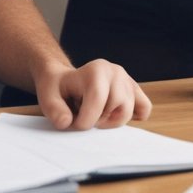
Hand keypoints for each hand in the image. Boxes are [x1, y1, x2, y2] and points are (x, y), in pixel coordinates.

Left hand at [33, 58, 151, 129]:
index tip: (74, 123)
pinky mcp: (134, 90)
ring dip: (111, 121)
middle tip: (84, 115)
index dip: (86, 119)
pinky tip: (113, 113)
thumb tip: (66, 122)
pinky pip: (144, 107)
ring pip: (128, 112)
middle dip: (99, 121)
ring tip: (96, 113)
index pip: (99, 100)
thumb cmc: (58, 89)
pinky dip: (133, 116)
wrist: (65, 81)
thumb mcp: (48, 96)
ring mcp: (127, 80)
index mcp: (96, 70)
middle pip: (117, 108)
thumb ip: (54, 110)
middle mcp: (115, 71)